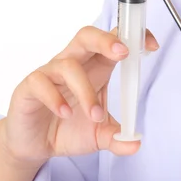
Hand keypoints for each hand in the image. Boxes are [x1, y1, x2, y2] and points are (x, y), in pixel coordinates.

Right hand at [0, 26, 158, 166]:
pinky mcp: (30, 86)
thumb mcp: (99, 135)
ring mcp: (50, 73)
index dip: (131, 38)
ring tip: (94, 115)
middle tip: (122, 53)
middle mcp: (73, 64)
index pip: (113, 41)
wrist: (34, 144)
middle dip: (106, 40)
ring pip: (68, 64)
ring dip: (85, 90)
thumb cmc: (67, 127)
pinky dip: (56, 98)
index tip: (151, 46)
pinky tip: (64, 113)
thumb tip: (135, 143)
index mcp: (95, 67)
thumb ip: (118, 138)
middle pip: (87, 36)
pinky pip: (41, 82)